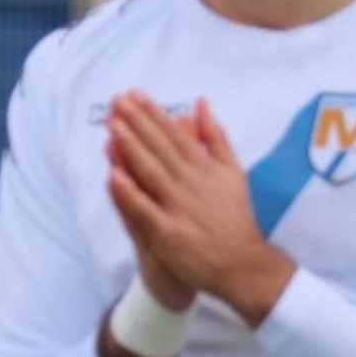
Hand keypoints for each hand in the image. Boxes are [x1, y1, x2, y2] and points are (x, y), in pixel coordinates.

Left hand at [105, 92, 294, 325]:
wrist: (242, 262)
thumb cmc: (235, 216)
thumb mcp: (233, 170)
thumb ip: (215, 136)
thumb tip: (201, 102)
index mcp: (204, 166)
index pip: (175, 134)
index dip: (153, 113)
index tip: (134, 94)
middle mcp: (191, 182)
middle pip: (160, 147)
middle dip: (137, 122)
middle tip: (116, 101)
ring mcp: (178, 207)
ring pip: (151, 172)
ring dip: (131, 148)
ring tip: (113, 126)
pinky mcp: (168, 233)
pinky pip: (145, 210)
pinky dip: (129, 193)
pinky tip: (113, 176)